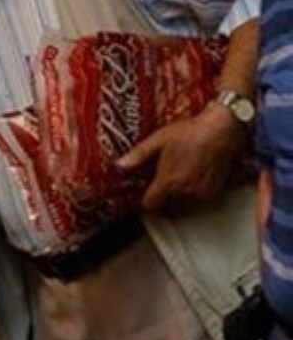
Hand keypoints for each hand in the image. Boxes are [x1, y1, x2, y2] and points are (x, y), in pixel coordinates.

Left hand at [117, 103, 249, 211]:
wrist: (220, 130)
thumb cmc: (188, 133)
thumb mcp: (158, 140)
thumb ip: (138, 156)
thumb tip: (119, 166)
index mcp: (168, 181)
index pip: (151, 205)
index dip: (145, 202)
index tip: (143, 195)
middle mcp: (185, 192)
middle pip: (167, 208)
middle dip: (161, 201)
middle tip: (158, 187)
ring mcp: (201, 193)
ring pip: (184, 207)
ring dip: (177, 201)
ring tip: (174, 184)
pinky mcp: (215, 191)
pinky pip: (199, 201)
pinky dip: (192, 197)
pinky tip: (189, 181)